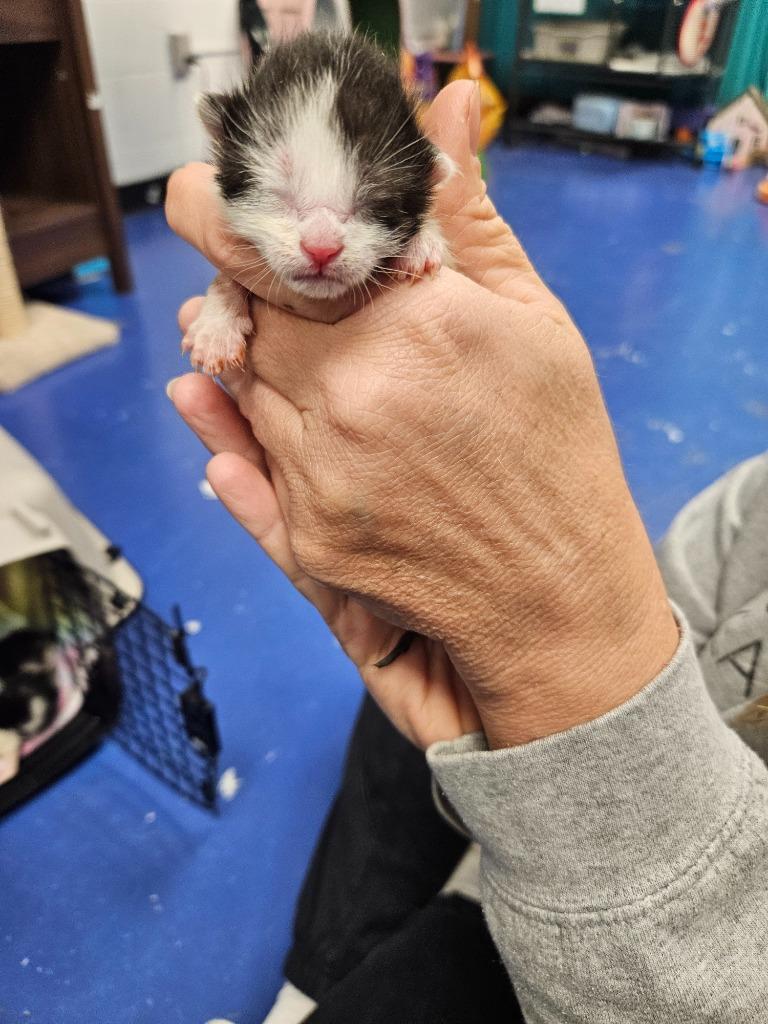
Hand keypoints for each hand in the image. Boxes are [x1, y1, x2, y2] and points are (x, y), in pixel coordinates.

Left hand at [167, 82, 677, 749]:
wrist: (559, 596)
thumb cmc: (556, 453)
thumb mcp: (534, 320)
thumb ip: (470, 218)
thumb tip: (446, 110)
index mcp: (414, 325)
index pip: (278, 247)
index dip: (241, 225)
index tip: (234, 215)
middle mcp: (354, 397)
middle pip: (250, 318)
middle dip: (255, 298)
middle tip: (282, 293)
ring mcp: (324, 475)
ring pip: (242, 389)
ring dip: (252, 365)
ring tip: (295, 359)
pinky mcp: (310, 537)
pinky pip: (246, 467)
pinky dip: (242, 435)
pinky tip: (257, 413)